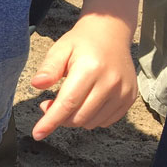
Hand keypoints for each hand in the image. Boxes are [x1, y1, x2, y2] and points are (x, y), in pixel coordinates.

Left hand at [29, 13, 140, 138]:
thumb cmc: (83, 42)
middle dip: (60, 118)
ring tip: (70, 99)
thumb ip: (49, 68)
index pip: (67, 103)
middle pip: (79, 117)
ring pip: (91, 122)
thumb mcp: (61, 49)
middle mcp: (110, 82)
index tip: (37, 133)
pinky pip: (105, 121)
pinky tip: (86, 101)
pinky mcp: (129, 98)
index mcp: (90, 68)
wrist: (111, 32)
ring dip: (75, 118)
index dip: (51, 121)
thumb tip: (37, 84)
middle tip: (50, 103)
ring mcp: (123, 92)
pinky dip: (91, 117)